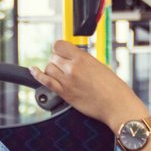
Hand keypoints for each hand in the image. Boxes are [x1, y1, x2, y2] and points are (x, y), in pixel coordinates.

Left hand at [31, 41, 145, 131]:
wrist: (117, 105)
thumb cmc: (114, 88)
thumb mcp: (100, 66)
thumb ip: (84, 61)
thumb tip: (73, 59)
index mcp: (83, 58)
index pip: (59, 45)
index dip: (59, 49)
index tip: (61, 53)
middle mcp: (73, 67)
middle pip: (53, 57)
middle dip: (57, 60)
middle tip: (64, 67)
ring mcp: (67, 81)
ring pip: (48, 68)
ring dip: (52, 70)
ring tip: (60, 74)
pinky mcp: (65, 94)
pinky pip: (45, 81)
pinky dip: (37, 75)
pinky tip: (34, 71)